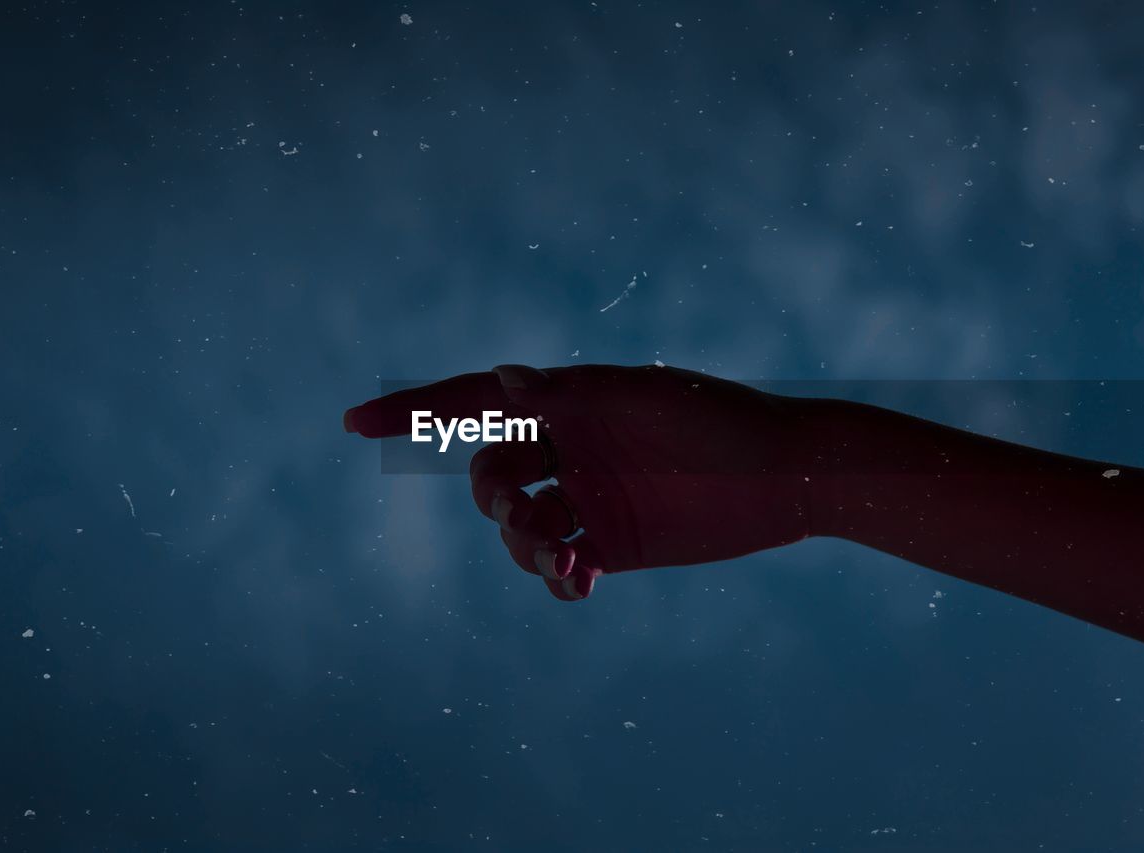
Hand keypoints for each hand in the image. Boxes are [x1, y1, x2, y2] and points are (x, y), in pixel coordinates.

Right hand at [344, 364, 825, 600]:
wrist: (788, 478)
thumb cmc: (718, 422)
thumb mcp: (643, 402)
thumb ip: (572, 395)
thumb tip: (501, 379)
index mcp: (566, 405)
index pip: (475, 403)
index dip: (414, 411)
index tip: (355, 425)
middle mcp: (569, 449)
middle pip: (489, 475)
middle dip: (493, 498)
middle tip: (529, 515)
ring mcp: (588, 498)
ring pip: (518, 528)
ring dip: (523, 547)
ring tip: (566, 558)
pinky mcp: (614, 543)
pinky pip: (559, 567)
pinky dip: (556, 580)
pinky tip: (581, 581)